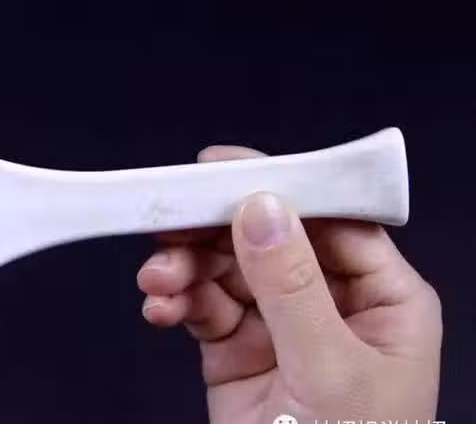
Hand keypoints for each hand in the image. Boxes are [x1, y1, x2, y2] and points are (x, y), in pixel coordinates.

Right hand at [137, 146, 441, 423]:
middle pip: (265, 237)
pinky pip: (200, 306)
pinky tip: (158, 307)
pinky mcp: (234, 349)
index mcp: (381, 298)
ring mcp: (278, 325)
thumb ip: (291, 287)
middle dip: (213, 231)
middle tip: (165, 222)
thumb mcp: (330, 370)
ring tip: (156, 282)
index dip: (277, 188)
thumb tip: (260, 208)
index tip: (220, 167)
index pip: (329, 221)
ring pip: (225, 269)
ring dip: (185, 267)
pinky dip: (175, 301)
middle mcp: (329, 302)